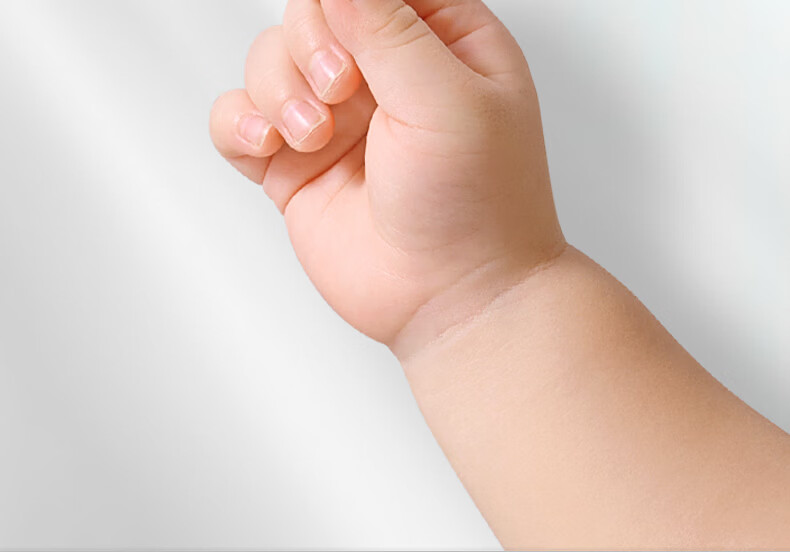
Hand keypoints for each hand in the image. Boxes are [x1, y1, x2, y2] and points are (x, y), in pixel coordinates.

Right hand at [210, 0, 565, 353]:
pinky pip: (238, 120)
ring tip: (314, 135)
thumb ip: (388, 27)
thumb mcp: (449, 99)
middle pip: (310, 13)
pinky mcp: (296, 166)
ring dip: (278, 89)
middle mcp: (383, 76)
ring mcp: (335, 120)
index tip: (348, 45)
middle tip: (339, 90)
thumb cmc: (478, 208)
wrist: (455, 298)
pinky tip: (268, 143)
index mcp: (439, 42)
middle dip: (310, 44)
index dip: (346, 3)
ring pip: (268, 60)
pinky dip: (238, 122)